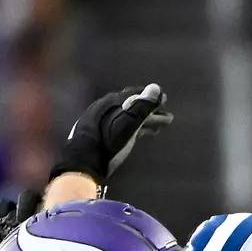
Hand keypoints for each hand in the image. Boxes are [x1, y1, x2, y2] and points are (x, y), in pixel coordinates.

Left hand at [48, 83, 174, 187]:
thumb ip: (142, 106)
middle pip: (132, 107)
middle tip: (167, 118)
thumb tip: (156, 88)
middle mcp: (106, 108)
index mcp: (112, 102)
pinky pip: (122, 128)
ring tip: (159, 129)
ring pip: (128, 118)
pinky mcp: (101, 136)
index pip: (136, 94)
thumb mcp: (128, 124)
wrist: (84, 163)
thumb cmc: (108, 142)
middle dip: (150, 112)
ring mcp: (102, 122)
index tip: (165, 102)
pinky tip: (140, 135)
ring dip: (144, 122)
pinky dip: (134, 129)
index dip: (151, 98)